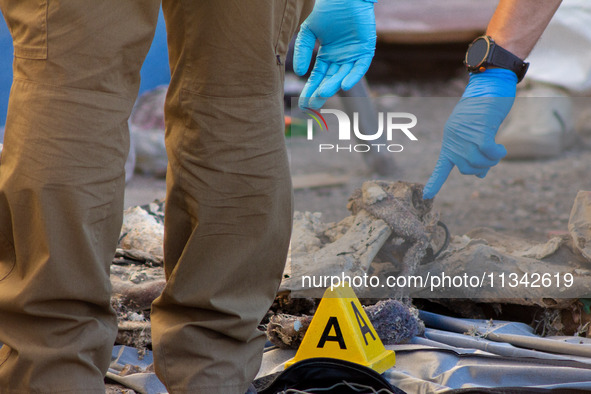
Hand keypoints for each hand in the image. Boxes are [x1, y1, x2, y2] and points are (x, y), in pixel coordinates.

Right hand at [294, 0, 376, 109]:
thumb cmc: (326, 9)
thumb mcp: (308, 31)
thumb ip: (302, 51)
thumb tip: (299, 73)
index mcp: (327, 56)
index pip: (318, 78)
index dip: (310, 90)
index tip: (303, 104)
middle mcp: (340, 59)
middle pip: (329, 80)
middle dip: (320, 93)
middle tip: (312, 105)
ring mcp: (353, 55)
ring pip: (342, 75)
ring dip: (333, 85)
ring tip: (322, 94)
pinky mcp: (365, 49)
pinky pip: (360, 67)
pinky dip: (354, 76)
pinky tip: (345, 85)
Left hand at [423, 68, 516, 198]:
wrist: (490, 83)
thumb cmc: (486, 108)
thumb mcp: (479, 132)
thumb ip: (477, 151)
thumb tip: (480, 175)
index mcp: (450, 139)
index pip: (441, 166)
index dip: (434, 182)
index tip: (426, 195)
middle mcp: (453, 137)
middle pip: (466, 168)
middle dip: (482, 167)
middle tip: (493, 156)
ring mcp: (464, 133)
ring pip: (477, 161)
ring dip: (491, 160)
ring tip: (498, 150)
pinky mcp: (478, 128)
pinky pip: (487, 151)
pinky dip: (497, 153)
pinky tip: (501, 148)